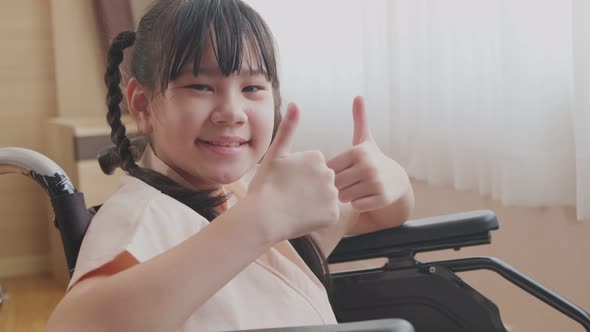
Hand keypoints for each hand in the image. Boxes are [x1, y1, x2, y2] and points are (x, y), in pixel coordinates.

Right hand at [247, 103, 339, 241]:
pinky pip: (328, 215)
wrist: (264, 218)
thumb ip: (288, 128)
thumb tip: (295, 103)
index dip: (298, 175)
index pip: (313, 166)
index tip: (286, 182)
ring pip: (325, 198)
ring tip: (295, 207)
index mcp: (316, 157)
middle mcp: (329, 173)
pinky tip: (302, 218)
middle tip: (289, 196)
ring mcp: (332, 195)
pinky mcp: (333, 214)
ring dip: (314, 203)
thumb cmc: (266, 185)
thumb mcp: (275, 154)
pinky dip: (318, 218)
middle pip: (322, 180)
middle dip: (309, 188)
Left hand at [327, 96, 408, 212]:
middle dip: (339, 186)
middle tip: (350, 182)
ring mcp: (375, 183)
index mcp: (358, 151)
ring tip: (357, 189)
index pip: (330, 168)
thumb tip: (358, 96)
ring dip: (347, 196)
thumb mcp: (365, 140)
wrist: (397, 180)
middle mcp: (367, 166)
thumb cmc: (372, 159)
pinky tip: (365, 197)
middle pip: (335, 184)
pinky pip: (356, 206)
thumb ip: (359, 120)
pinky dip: (358, 204)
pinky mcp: (381, 198)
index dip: (334, 172)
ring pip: (344, 197)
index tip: (343, 170)